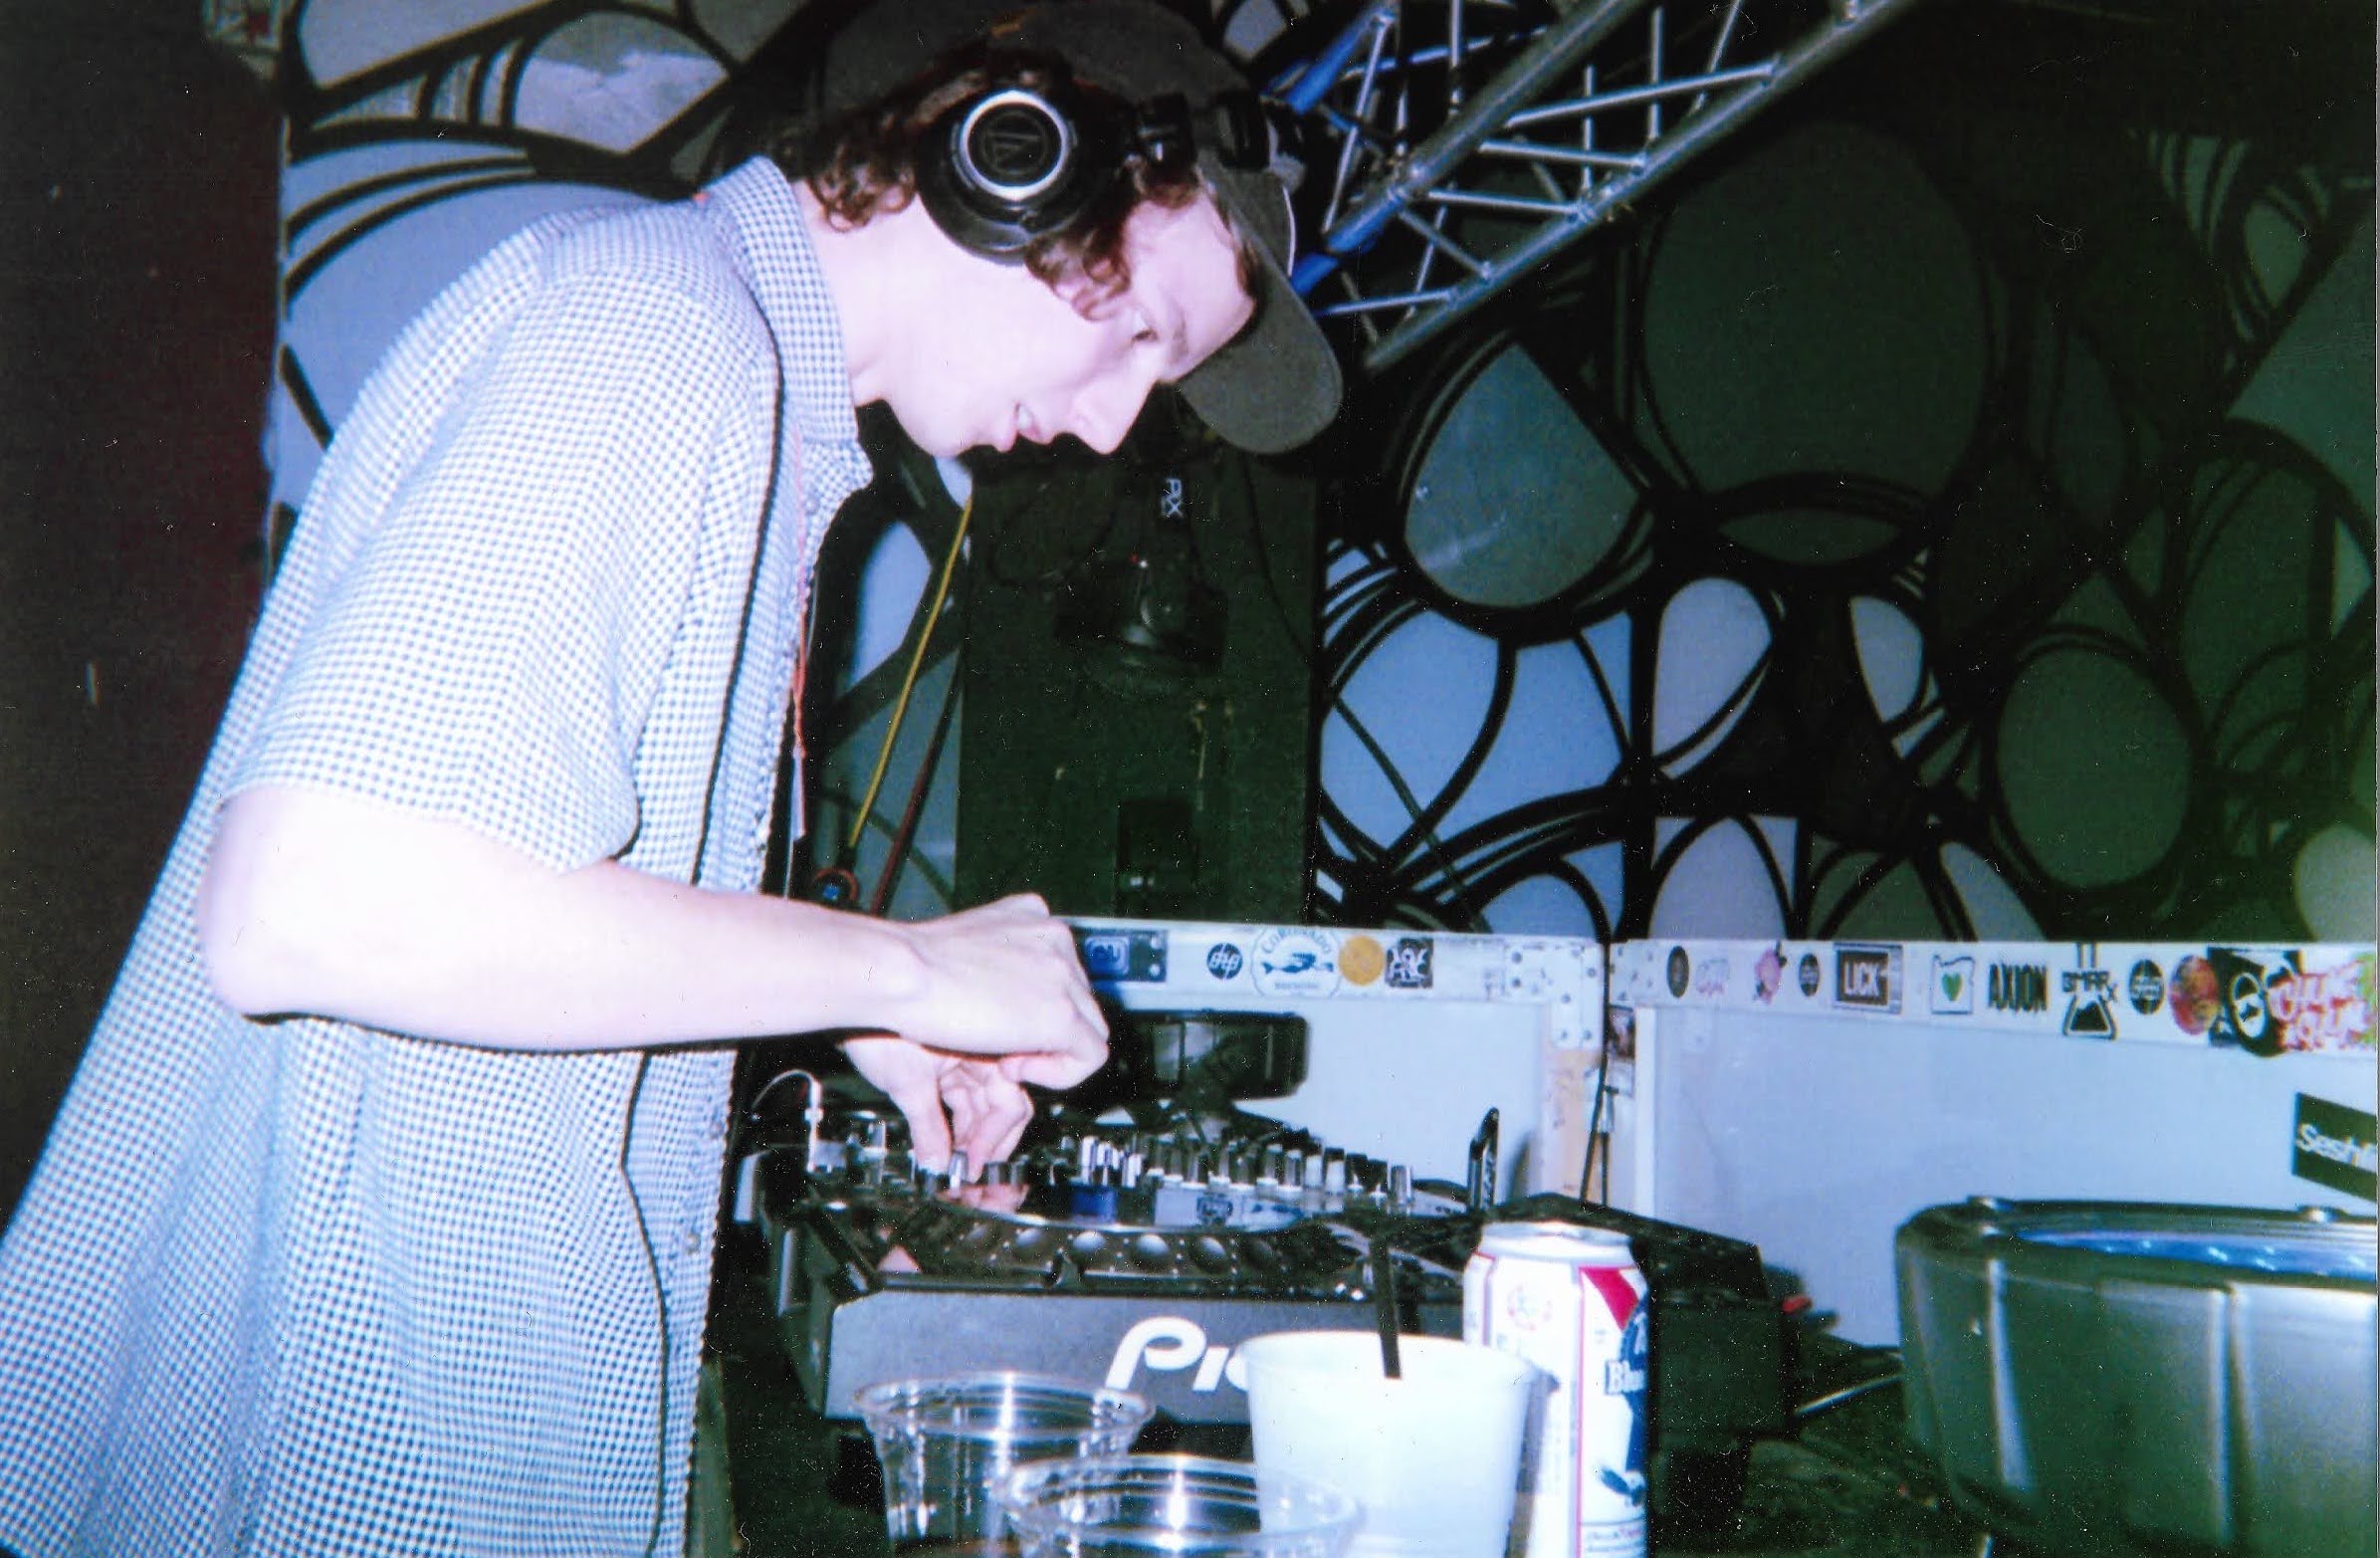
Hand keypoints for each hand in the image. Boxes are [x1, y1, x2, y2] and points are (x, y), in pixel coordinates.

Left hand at [842, 1036, 1035, 1171]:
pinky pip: (960, 1100)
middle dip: (989, 1142)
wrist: (853, 1000)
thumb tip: (939, 1166)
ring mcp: (963, 1060)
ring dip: (971, 1137)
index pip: (1011, 1103)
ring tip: (953, 1163)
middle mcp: (982, 1054)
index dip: (995, 1139)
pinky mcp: (943, 1065)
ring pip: (981, 1107)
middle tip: (970, 1171)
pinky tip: (945, 1145)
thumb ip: (928, 1129)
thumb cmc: (878, 1027)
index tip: (974, 1164)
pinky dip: (955, 1123)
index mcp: (987, 1050)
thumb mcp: (908, 1085)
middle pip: (1002, 1108)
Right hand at [888, 895, 1108, 1088]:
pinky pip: (1091, 1056)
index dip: (1035, 1003)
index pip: (1061, 968)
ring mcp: (1063, 974)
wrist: (899, 973)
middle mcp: (1056, 937)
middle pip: (1078, 999)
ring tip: (1004, 1059)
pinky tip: (1016, 1069)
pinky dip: (1060, 1074)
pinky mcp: (1062, 1015)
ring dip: (1049, 1053)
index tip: (999, 1020)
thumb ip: (993, 963)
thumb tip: (1002, 996)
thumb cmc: (908, 965)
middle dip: (1042, 1030)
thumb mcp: (962, 949)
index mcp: (1033, 915)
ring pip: (1090, 1027)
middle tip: (998, 1047)